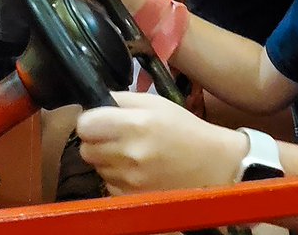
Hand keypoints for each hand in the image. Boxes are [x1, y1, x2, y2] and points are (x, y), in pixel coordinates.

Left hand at [76, 92, 246, 194]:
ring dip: (107, 159)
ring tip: (133, 153)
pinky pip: (108, 184)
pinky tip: (138, 170)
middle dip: (97, 140)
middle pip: (86, 148)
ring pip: (96, 167)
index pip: (84, 125)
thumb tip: (92, 104)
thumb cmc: (185, 130)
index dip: (91, 120)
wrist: (213, 166)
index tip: (101, 120)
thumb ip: (121, 100)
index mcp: (135, 125)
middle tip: (117, 137)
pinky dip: (117, 177)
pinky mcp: (131, 197)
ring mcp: (129, 180)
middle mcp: (129, 154)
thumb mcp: (156, 103)